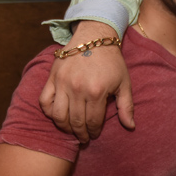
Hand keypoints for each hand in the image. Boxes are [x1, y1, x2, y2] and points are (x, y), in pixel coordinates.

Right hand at [39, 21, 134, 142]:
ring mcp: (63, 83)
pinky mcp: (52, 77)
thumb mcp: (124, 82)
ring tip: (71, 129)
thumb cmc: (112, 61)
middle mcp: (78, 89)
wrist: (94, 37)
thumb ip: (126, 106)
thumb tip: (130, 126)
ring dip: (65, 127)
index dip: (94, 132)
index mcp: (97, 91)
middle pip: (76, 122)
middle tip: (83, 138)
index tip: (94, 135)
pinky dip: (49, 112)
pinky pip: (45, 101)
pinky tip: (58, 115)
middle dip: (80, 134)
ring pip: (59, 116)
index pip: (93, 122)